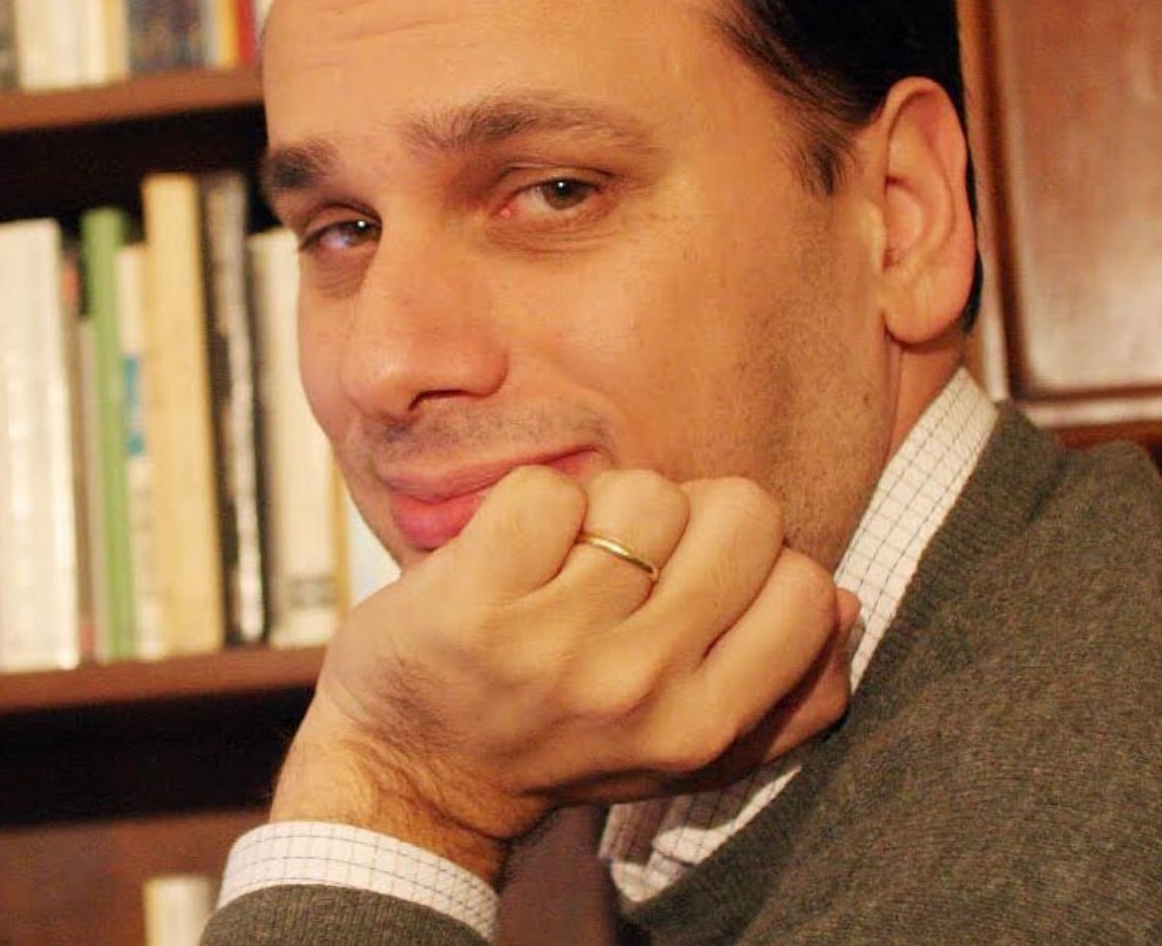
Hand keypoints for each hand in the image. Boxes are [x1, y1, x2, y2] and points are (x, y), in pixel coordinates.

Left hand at [269, 467, 858, 883]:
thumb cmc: (558, 741)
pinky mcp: (475, 600)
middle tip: (631, 561)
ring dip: (603, 510)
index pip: (807, 587)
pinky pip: (547, 489)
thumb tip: (847, 602)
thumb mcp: (683, 750)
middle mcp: (640, 688)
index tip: (696, 581)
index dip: (756, 561)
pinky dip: (529, 504)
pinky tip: (510, 555)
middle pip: (740, 511)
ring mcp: (555, 643)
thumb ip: (783, 695)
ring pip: (643, 491)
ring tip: (564, 565)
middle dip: (690, 515)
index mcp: (705, 726)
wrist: (413, 772)